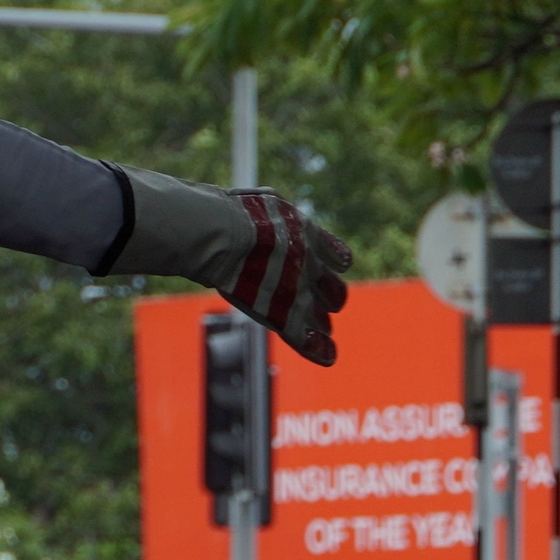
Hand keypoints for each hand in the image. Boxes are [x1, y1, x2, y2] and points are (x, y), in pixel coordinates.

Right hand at [221, 186, 353, 366]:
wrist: (222, 232)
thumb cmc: (230, 213)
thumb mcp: (256, 202)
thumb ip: (266, 212)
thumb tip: (258, 205)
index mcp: (306, 233)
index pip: (336, 254)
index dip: (335, 259)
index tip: (337, 263)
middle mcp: (308, 264)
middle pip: (331, 288)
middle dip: (330, 297)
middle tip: (329, 306)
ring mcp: (296, 290)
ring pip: (318, 315)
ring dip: (321, 325)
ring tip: (327, 332)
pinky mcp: (282, 314)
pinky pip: (303, 336)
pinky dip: (315, 348)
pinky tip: (329, 357)